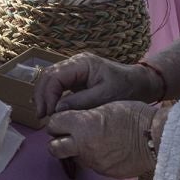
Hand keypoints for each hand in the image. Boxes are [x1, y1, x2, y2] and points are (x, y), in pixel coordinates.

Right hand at [33, 52, 153, 120]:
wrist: (139, 83)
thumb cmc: (126, 88)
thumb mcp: (105, 97)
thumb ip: (80, 102)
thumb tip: (57, 110)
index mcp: (82, 63)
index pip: (55, 77)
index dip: (47, 96)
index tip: (48, 115)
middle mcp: (74, 62)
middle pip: (47, 76)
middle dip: (41, 96)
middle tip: (40, 117)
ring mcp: (74, 69)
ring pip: (49, 79)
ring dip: (44, 96)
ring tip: (43, 115)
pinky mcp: (75, 77)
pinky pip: (57, 84)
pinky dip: (51, 96)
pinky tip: (50, 109)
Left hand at [46, 100, 167, 178]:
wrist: (156, 137)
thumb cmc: (134, 116)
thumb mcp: (106, 106)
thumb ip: (85, 115)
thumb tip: (74, 121)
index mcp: (82, 125)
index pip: (53, 124)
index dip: (58, 121)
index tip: (64, 119)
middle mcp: (83, 145)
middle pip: (53, 147)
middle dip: (58, 141)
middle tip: (68, 135)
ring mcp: (93, 162)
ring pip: (74, 158)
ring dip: (78, 150)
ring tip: (94, 141)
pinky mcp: (104, 172)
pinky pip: (93, 165)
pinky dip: (96, 158)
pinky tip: (109, 150)